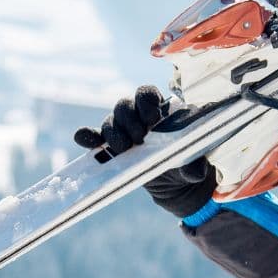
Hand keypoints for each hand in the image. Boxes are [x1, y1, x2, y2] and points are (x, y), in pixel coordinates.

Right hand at [73, 86, 216, 217]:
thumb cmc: (187, 163)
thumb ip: (195, 165)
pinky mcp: (110, 149)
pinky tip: (82, 138)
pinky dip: (88, 137)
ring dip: (113, 133)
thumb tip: (195, 171)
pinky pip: (95, 138)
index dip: (146, 101)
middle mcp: (138, 115)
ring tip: (124, 149)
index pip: (146, 93)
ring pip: (111, 121)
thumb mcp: (194, 163)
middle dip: (129, 120)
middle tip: (140, 138)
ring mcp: (122, 130)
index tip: (153, 118)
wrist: (175, 184)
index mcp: (159, 109)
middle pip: (124, 105)